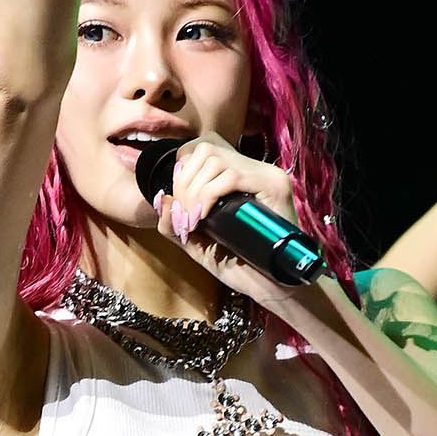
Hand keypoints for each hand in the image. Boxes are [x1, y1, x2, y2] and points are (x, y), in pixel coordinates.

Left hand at [153, 132, 306, 312]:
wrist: (273, 288)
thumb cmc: (240, 267)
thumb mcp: (199, 244)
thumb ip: (177, 224)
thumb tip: (162, 199)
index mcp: (241, 174)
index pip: (202, 147)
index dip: (182, 170)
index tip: (181, 205)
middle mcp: (255, 168)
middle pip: (205, 148)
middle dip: (183, 182)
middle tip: (185, 217)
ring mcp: (267, 175)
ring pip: (215, 160)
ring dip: (193, 191)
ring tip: (193, 220)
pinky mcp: (274, 186)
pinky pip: (231, 177)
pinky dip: (208, 195)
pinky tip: (203, 218)